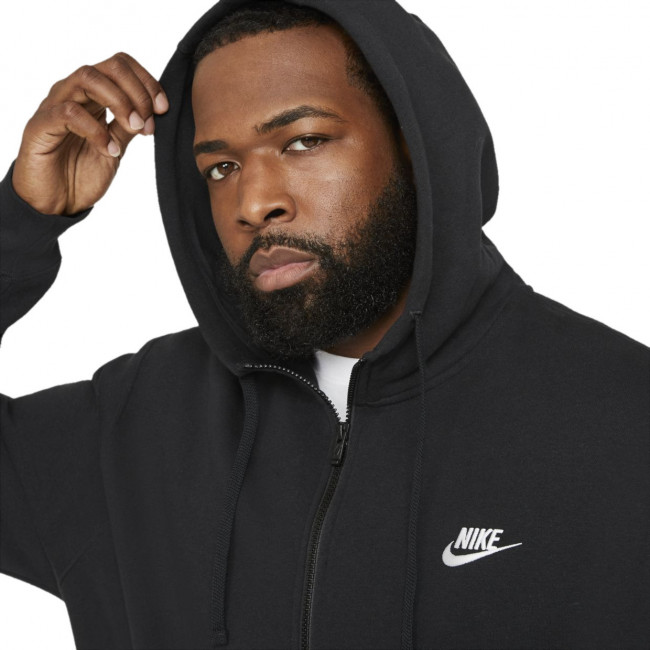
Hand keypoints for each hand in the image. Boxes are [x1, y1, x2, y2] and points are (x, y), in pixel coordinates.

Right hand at [12, 52, 168, 215]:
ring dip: (119, 102)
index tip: (164, 109)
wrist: (57, 202)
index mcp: (93, 96)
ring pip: (88, 77)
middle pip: (110, 67)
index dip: (147, 82)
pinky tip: (109, 150)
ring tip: (133, 128)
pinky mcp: (41, 124)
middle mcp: (74, 93)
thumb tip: (154, 109)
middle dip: (138, 92)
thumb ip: (129, 127)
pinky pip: (69, 111)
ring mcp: (56, 105)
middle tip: (147, 123)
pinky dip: (96, 130)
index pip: (121, 67)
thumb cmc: (82, 173)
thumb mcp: (116, 148)